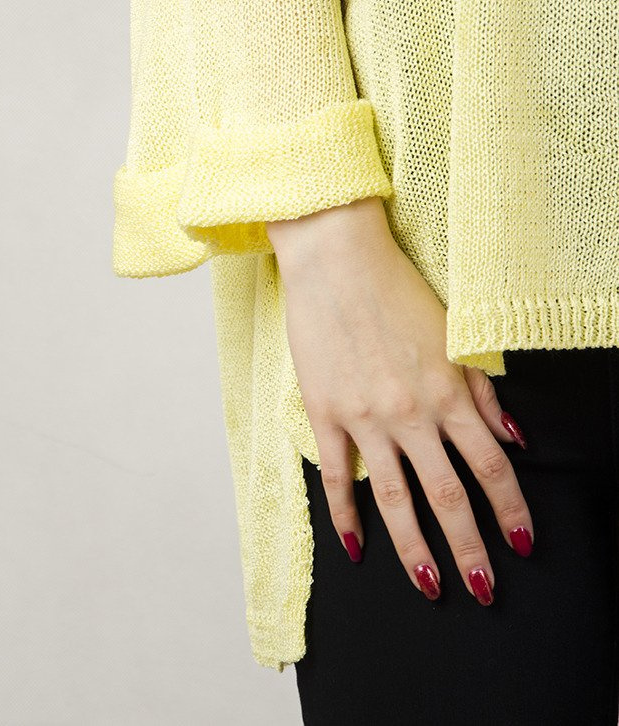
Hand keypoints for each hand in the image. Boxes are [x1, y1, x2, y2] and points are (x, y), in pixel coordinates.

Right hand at [265, 196, 532, 603]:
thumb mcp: (453, 336)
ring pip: (395, 499)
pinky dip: (346, 516)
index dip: (510, 510)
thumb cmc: (396, 290)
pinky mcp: (326, 413)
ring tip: (429, 585)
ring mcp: (365, 417)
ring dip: (414, 549)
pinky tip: (355, 547)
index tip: (521, 543)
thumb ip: (483, 393)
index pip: (490, 467)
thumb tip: (514, 441)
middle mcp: (411, 412)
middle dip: (469, 549)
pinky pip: (338, 477)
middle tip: (481, 589)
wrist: (337, 259)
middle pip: (447, 496)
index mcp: (448, 391)